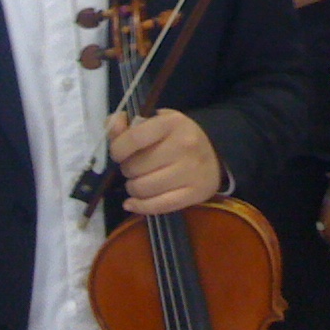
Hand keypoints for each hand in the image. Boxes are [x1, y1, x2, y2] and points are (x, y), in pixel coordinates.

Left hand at [107, 109, 222, 215]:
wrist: (216, 152)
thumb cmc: (178, 136)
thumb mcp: (157, 122)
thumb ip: (128, 124)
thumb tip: (112, 125)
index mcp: (172, 124)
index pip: (133, 139)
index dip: (117, 150)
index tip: (120, 154)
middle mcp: (184, 146)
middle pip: (134, 168)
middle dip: (128, 170)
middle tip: (137, 167)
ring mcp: (191, 171)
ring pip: (142, 189)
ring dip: (134, 188)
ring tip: (141, 181)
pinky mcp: (195, 193)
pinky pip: (158, 206)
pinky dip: (140, 206)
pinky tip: (133, 203)